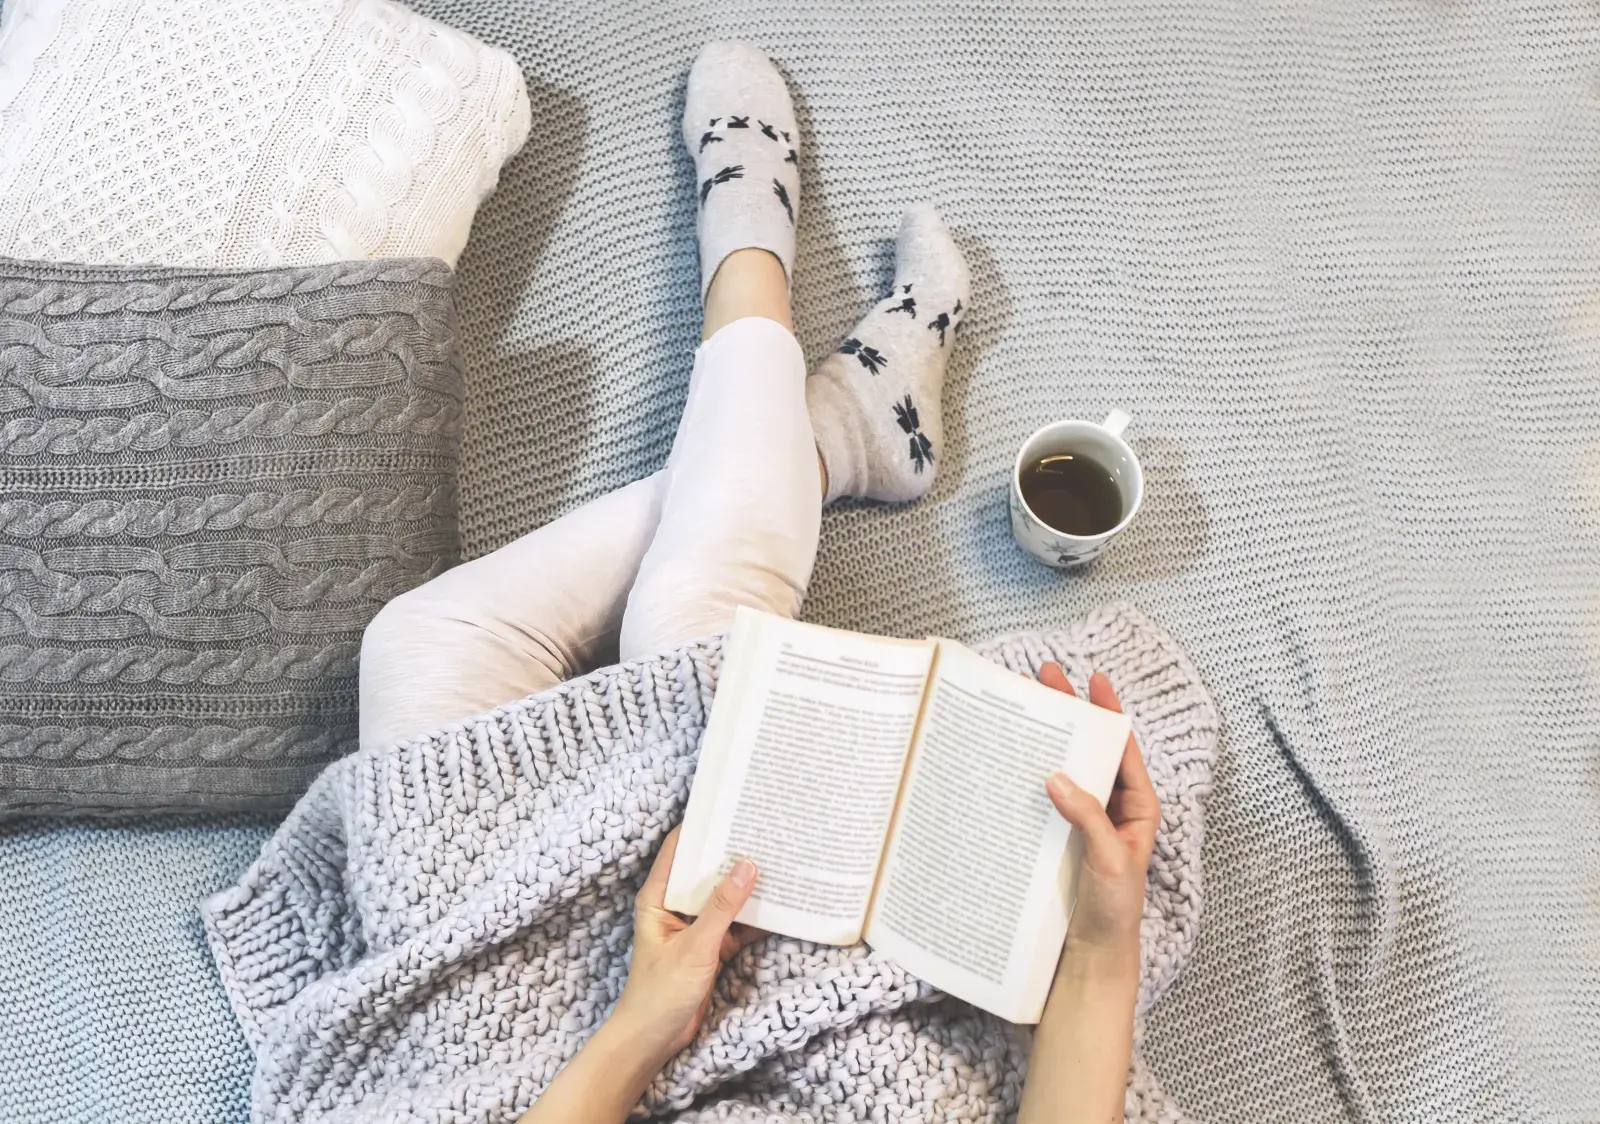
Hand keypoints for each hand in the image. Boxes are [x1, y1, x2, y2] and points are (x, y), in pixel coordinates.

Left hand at [610, 828, 764, 1065]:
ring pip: (724, 898)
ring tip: (779, 864)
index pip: (678, 849)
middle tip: (764, 833)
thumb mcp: (695, 947)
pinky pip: (735, 924)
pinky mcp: (710, 947)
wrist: (653, 1040)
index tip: (730, 809)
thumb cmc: (660, 992)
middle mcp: (675, 907)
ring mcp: (694, 927)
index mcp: (658, 897)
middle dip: (732, 856)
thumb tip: (747, 866)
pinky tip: (779, 907)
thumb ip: (722, 908)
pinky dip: (754, 918)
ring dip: (746, 888)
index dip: (701, 828)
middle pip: (705, 871)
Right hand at [1038, 663, 1159, 962]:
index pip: (1123, 749)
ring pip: (1063, 770)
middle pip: (1088, 751)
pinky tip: (1006, 758)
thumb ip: (1087, 818)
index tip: (1094, 679)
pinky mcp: (1055, 838)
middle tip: (1044, 678)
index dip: (1109, 712)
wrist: (1088, 958)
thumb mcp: (1110, 860)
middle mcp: (1109, 809)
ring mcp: (1080, 822)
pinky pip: (1041, 799)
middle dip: (1068, 714)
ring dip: (1043, 741)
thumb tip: (1057, 776)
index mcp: (1136, 808)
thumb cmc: (1114, 912)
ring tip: (1020, 708)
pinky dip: (1026, 776)